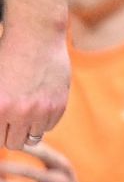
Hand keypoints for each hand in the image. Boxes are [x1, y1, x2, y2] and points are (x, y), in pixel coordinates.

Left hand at [0, 33, 66, 150]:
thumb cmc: (7, 59)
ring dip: (29, 128)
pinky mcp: (59, 104)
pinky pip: (50, 125)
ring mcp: (42, 109)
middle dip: (13, 134)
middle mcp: (20, 112)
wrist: (36, 38)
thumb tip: (2, 128)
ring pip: (34, 137)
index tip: (3, 122)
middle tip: (13, 121)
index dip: (0, 132)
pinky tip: (40, 102)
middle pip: (15, 143)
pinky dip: (45, 119)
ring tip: (27, 111)